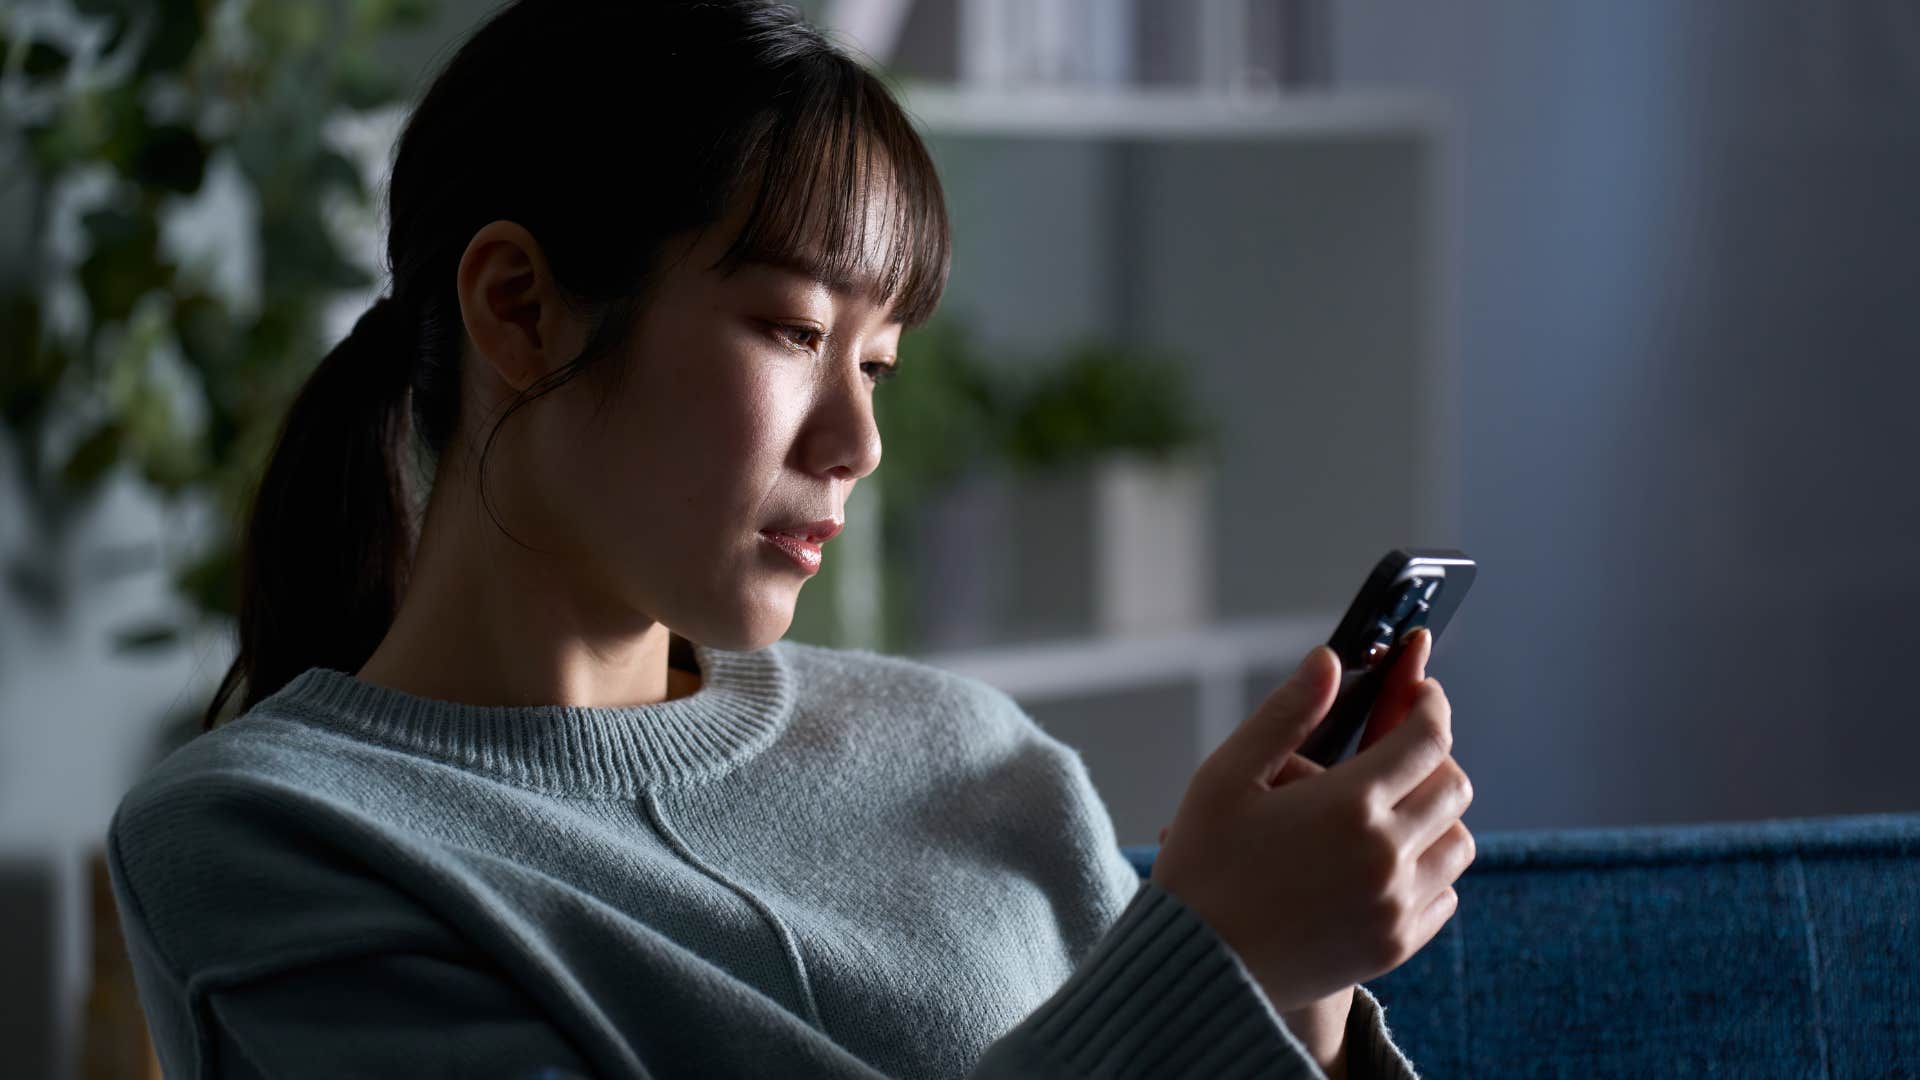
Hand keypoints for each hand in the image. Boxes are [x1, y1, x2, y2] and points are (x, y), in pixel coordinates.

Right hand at [1149, 628, 1475, 1013]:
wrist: (1197, 968)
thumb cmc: (1202, 865)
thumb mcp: (1227, 776)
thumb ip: (1286, 714)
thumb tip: (1329, 659)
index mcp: (1348, 804)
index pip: (1428, 738)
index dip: (1431, 705)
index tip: (1422, 693)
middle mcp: (1386, 854)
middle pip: (1454, 786)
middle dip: (1434, 756)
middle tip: (1402, 748)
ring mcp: (1396, 905)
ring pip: (1459, 843)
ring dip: (1438, 816)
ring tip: (1395, 808)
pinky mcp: (1395, 945)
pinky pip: (1444, 896)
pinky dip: (1430, 870)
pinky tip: (1387, 861)